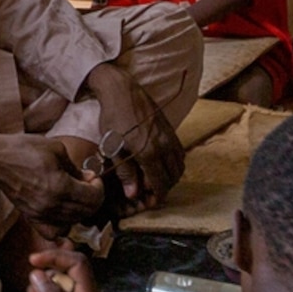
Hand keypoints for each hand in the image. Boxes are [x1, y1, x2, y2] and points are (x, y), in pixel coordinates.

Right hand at [0, 130, 104, 223]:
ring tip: (74, 194)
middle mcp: (52, 204)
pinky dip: (63, 226)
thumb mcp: (57, 149)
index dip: (99, 186)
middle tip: (86, 184)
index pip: (94, 197)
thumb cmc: (24, 149)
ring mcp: (41, 214)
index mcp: (60, 186)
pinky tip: (62, 213)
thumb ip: (76, 168)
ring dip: (80, 210)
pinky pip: (54, 232)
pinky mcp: (31, 217)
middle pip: (87, 212)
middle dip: (93, 197)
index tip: (92, 177)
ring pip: (74, 222)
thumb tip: (88, 179)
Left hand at [81, 62, 184, 208]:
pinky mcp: (171, 129)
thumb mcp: (113, 147)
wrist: (121, 91)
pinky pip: (180, 152)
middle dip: (165, 187)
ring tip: (157, 178)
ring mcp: (170, 137)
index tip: (150, 200)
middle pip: (173, 177)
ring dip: (171, 175)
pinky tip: (161, 162)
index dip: (156, 196)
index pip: (160, 184)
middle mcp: (164, 146)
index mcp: (148, 153)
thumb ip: (125, 172)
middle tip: (152, 190)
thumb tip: (132, 194)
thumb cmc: (112, 118)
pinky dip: (174, 162)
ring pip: (179, 165)